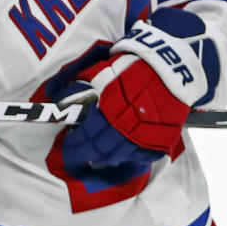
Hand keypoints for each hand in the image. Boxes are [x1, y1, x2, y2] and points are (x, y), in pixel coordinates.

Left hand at [60, 8, 213, 169]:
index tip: (68, 145)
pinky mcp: (160, 141)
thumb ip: (78, 86)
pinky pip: (139, 157)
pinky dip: (127, 157)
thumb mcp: (100, 70)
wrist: (170, 67)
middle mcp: (125, 127)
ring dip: (104, 158)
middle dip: (85, 155)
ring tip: (96, 157)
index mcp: (109, 110)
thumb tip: (57, 98)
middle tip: (77, 156)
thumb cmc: (132, 66)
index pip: (86, 137)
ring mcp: (144, 137)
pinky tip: (120, 154)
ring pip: (118, 157)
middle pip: (100, 151)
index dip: (74, 145)